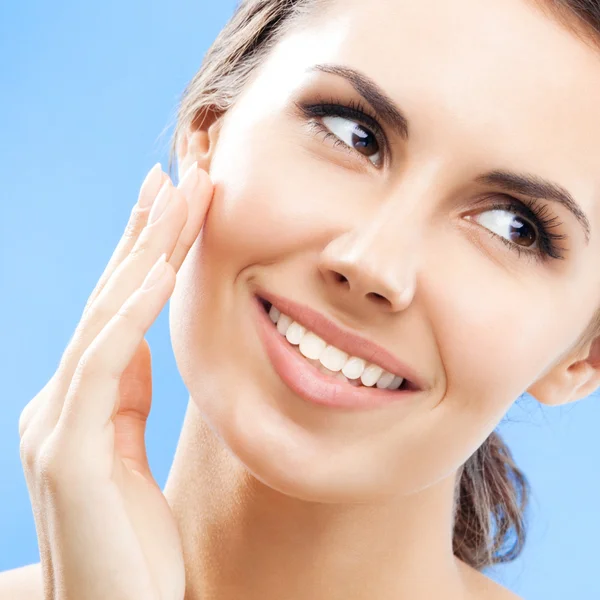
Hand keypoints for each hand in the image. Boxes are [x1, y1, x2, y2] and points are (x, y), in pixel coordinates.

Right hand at [18, 161, 212, 599]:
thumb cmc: (135, 547)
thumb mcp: (133, 458)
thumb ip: (124, 402)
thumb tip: (135, 348)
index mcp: (83, 404)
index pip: (120, 311)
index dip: (143, 255)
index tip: (172, 205)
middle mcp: (61, 403)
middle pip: (112, 299)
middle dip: (144, 234)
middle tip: (172, 174)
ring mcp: (58, 425)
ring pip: (107, 317)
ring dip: (144, 252)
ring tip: (175, 194)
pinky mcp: (67, 452)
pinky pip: (104, 362)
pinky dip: (131, 309)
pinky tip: (159, 266)